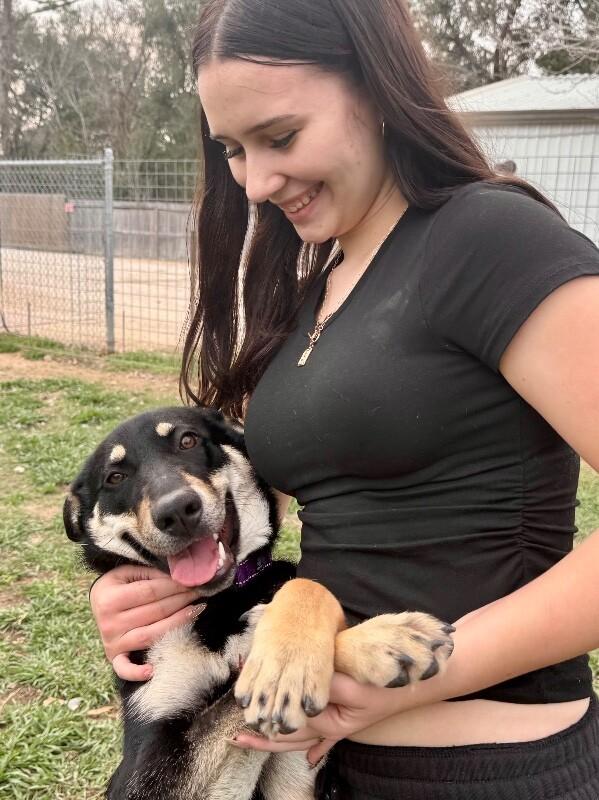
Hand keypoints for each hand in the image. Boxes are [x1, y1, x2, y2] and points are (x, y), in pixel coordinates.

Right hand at [89, 564, 202, 680]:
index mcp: (110, 598)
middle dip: (181, 600)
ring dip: (176, 623)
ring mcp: (112, 642)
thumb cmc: (118, 585)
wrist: (97, 602)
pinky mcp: (114, 657)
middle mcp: (109, 622)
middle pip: (155, 612)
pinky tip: (152, 670)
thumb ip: (151, 574)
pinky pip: (124, 668)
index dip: (174, 587)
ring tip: (195, 611)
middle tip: (199, 592)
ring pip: (150, 636)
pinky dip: (137, 672)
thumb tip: (179, 578)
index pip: (151, 592)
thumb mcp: (128, 572)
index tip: (192, 582)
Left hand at [231, 672, 401, 765]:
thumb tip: (299, 681)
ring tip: (252, 740)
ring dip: (278, 737)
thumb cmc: (386, 688)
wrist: (414, 689)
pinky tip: (309, 759)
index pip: (289, 723)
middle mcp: (329, 727)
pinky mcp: (345, 719)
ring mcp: (337, 726)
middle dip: (262, 735)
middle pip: (289, 736)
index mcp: (328, 722)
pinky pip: (325, 738)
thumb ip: (326, 684)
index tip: (245, 708)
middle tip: (235, 738)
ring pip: (302, 736)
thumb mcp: (355, 687)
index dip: (266, 715)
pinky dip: (316, 746)